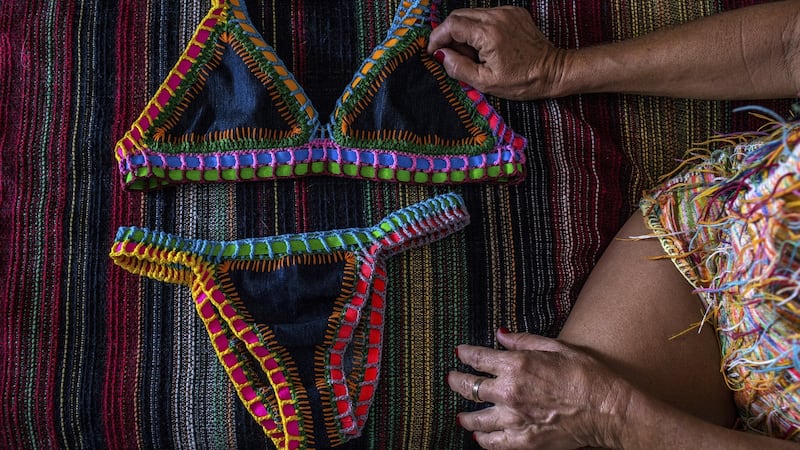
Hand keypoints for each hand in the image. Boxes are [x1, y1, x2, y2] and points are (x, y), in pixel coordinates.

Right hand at [427, 7, 567, 99]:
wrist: (553, 71)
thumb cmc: (522, 81)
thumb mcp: (485, 82)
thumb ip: (458, 67)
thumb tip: (441, 55)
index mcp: (488, 34)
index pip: (451, 25)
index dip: (437, 38)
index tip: (432, 52)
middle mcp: (496, 17)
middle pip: (458, 15)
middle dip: (448, 34)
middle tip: (450, 54)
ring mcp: (506, 12)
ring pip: (471, 14)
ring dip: (463, 31)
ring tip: (470, 53)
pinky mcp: (513, 13)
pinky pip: (487, 15)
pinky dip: (479, 28)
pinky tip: (485, 46)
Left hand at [448, 329, 630, 448]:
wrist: (606, 409)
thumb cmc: (586, 375)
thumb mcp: (555, 347)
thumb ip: (523, 341)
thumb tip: (500, 334)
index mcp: (516, 365)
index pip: (477, 358)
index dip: (465, 354)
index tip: (459, 353)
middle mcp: (509, 392)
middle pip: (469, 388)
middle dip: (456, 381)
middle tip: (452, 378)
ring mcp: (514, 419)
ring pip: (476, 419)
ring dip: (465, 415)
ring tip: (460, 414)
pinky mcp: (523, 441)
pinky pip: (492, 443)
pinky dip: (483, 440)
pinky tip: (479, 437)